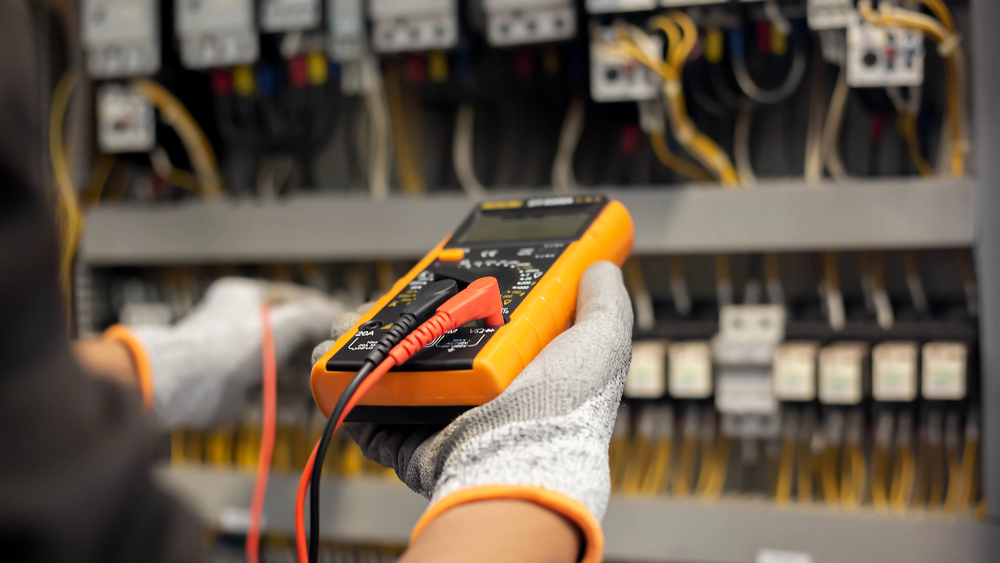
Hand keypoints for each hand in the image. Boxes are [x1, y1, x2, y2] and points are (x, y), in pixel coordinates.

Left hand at [125, 278, 345, 428]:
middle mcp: (239, 326)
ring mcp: (236, 359)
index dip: (317, 309)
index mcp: (243, 298)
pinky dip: (289, 399)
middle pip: (287, 335)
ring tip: (324, 383)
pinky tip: (307, 404)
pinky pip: (270, 393)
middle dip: (312, 348)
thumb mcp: (281, 323)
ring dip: (303, 376)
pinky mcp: (235, 390)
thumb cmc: (222, 345)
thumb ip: (313, 318)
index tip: (338, 320)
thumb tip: (335, 315)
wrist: (183, 386)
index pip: (290, 298)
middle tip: (335, 356)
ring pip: (280, 366)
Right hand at [312, 262, 631, 561]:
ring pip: (390, 372)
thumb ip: (605, 303)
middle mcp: (474, 391)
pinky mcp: (409, 437)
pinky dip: (345, 390)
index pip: (475, 323)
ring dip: (362, 346)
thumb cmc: (565, 408)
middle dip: (396, 316)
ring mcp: (438, 415)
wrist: (521, 455)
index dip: (454, 296)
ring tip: (347, 324)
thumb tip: (601, 268)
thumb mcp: (601, 343)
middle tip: (384, 298)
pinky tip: (333, 363)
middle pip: (425, 342)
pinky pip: (368, 411)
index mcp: (512, 368)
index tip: (437, 274)